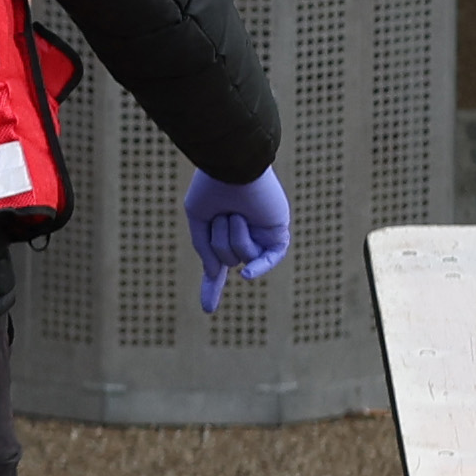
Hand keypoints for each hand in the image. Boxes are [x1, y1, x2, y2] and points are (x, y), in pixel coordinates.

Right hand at [184, 165, 292, 311]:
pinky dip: (259, 266)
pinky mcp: (277, 231)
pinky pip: (269, 258)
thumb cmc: (212, 185)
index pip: (217, 265)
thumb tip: (216, 271)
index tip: (208, 310)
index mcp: (222, 230)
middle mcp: (243, 234)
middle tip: (223, 213)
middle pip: (226, 259)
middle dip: (219, 240)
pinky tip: (246, 274)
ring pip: (242, 256)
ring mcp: (261, 234)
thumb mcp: (199, 217)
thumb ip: (205, 246)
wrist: (233, 165)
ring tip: (237, 211)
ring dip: (233, 236)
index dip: (211, 286)